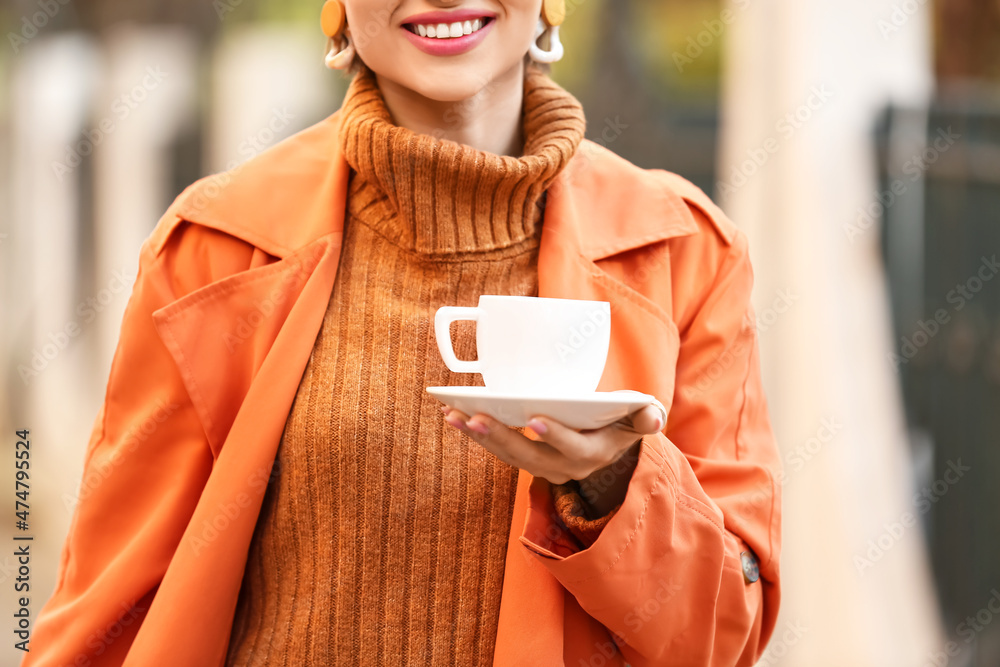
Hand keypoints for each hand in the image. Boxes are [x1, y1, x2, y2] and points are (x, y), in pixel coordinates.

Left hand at [440, 403, 665, 514]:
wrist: (609, 451)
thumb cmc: (622, 425)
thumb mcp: (638, 420)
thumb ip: (645, 417)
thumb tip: (654, 417)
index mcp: (591, 454)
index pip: (572, 448)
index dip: (554, 435)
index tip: (534, 419)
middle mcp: (564, 468)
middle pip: (529, 456)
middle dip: (501, 437)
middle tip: (475, 417)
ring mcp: (542, 467)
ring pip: (507, 455)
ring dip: (479, 437)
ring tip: (454, 415)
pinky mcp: (525, 460)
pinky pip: (498, 450)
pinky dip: (475, 434)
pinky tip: (453, 415)